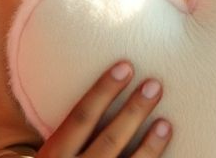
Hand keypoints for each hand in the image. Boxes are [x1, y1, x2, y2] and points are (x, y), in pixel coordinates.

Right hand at [35, 61, 171, 156]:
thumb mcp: (51, 153)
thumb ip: (65, 133)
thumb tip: (81, 90)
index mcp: (55, 153)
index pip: (81, 117)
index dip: (103, 90)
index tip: (125, 67)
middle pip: (109, 139)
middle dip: (134, 111)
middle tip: (154, 86)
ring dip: (150, 145)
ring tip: (165, 123)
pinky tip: (163, 147)